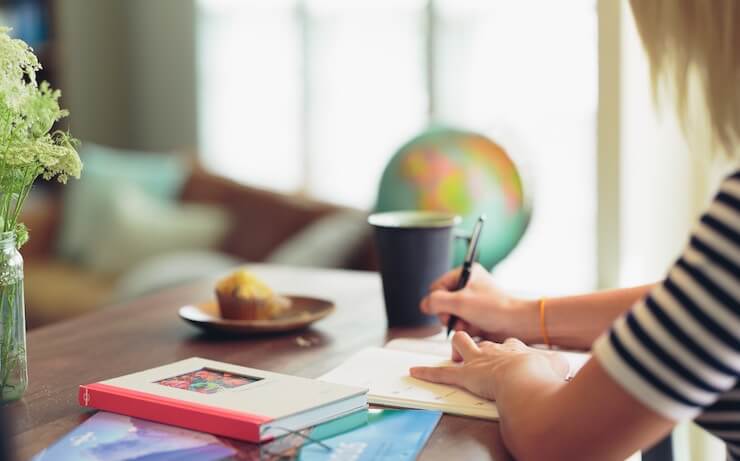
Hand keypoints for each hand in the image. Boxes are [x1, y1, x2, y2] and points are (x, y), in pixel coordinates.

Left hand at [410, 332, 568, 400]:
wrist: (527, 377)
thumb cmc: (543, 374)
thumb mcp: (557, 365)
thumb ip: (557, 364)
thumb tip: (562, 366)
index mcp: (515, 348)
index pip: (508, 344)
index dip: (509, 350)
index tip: (514, 355)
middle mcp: (494, 350)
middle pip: (482, 340)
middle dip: (479, 345)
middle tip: (482, 356)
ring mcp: (478, 361)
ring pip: (462, 344)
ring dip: (457, 350)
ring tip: (456, 357)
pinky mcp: (465, 375)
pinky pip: (441, 373)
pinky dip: (426, 372)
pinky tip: (414, 371)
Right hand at [419, 263, 538, 342]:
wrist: (517, 323)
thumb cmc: (494, 308)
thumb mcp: (459, 302)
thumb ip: (436, 302)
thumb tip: (424, 305)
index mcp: (466, 273)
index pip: (437, 287)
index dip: (438, 300)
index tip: (447, 308)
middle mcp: (469, 286)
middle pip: (442, 302)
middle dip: (448, 314)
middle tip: (455, 319)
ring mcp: (473, 302)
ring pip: (451, 315)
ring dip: (456, 323)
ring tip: (466, 325)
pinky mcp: (478, 316)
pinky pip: (461, 322)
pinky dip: (464, 328)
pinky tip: (473, 330)